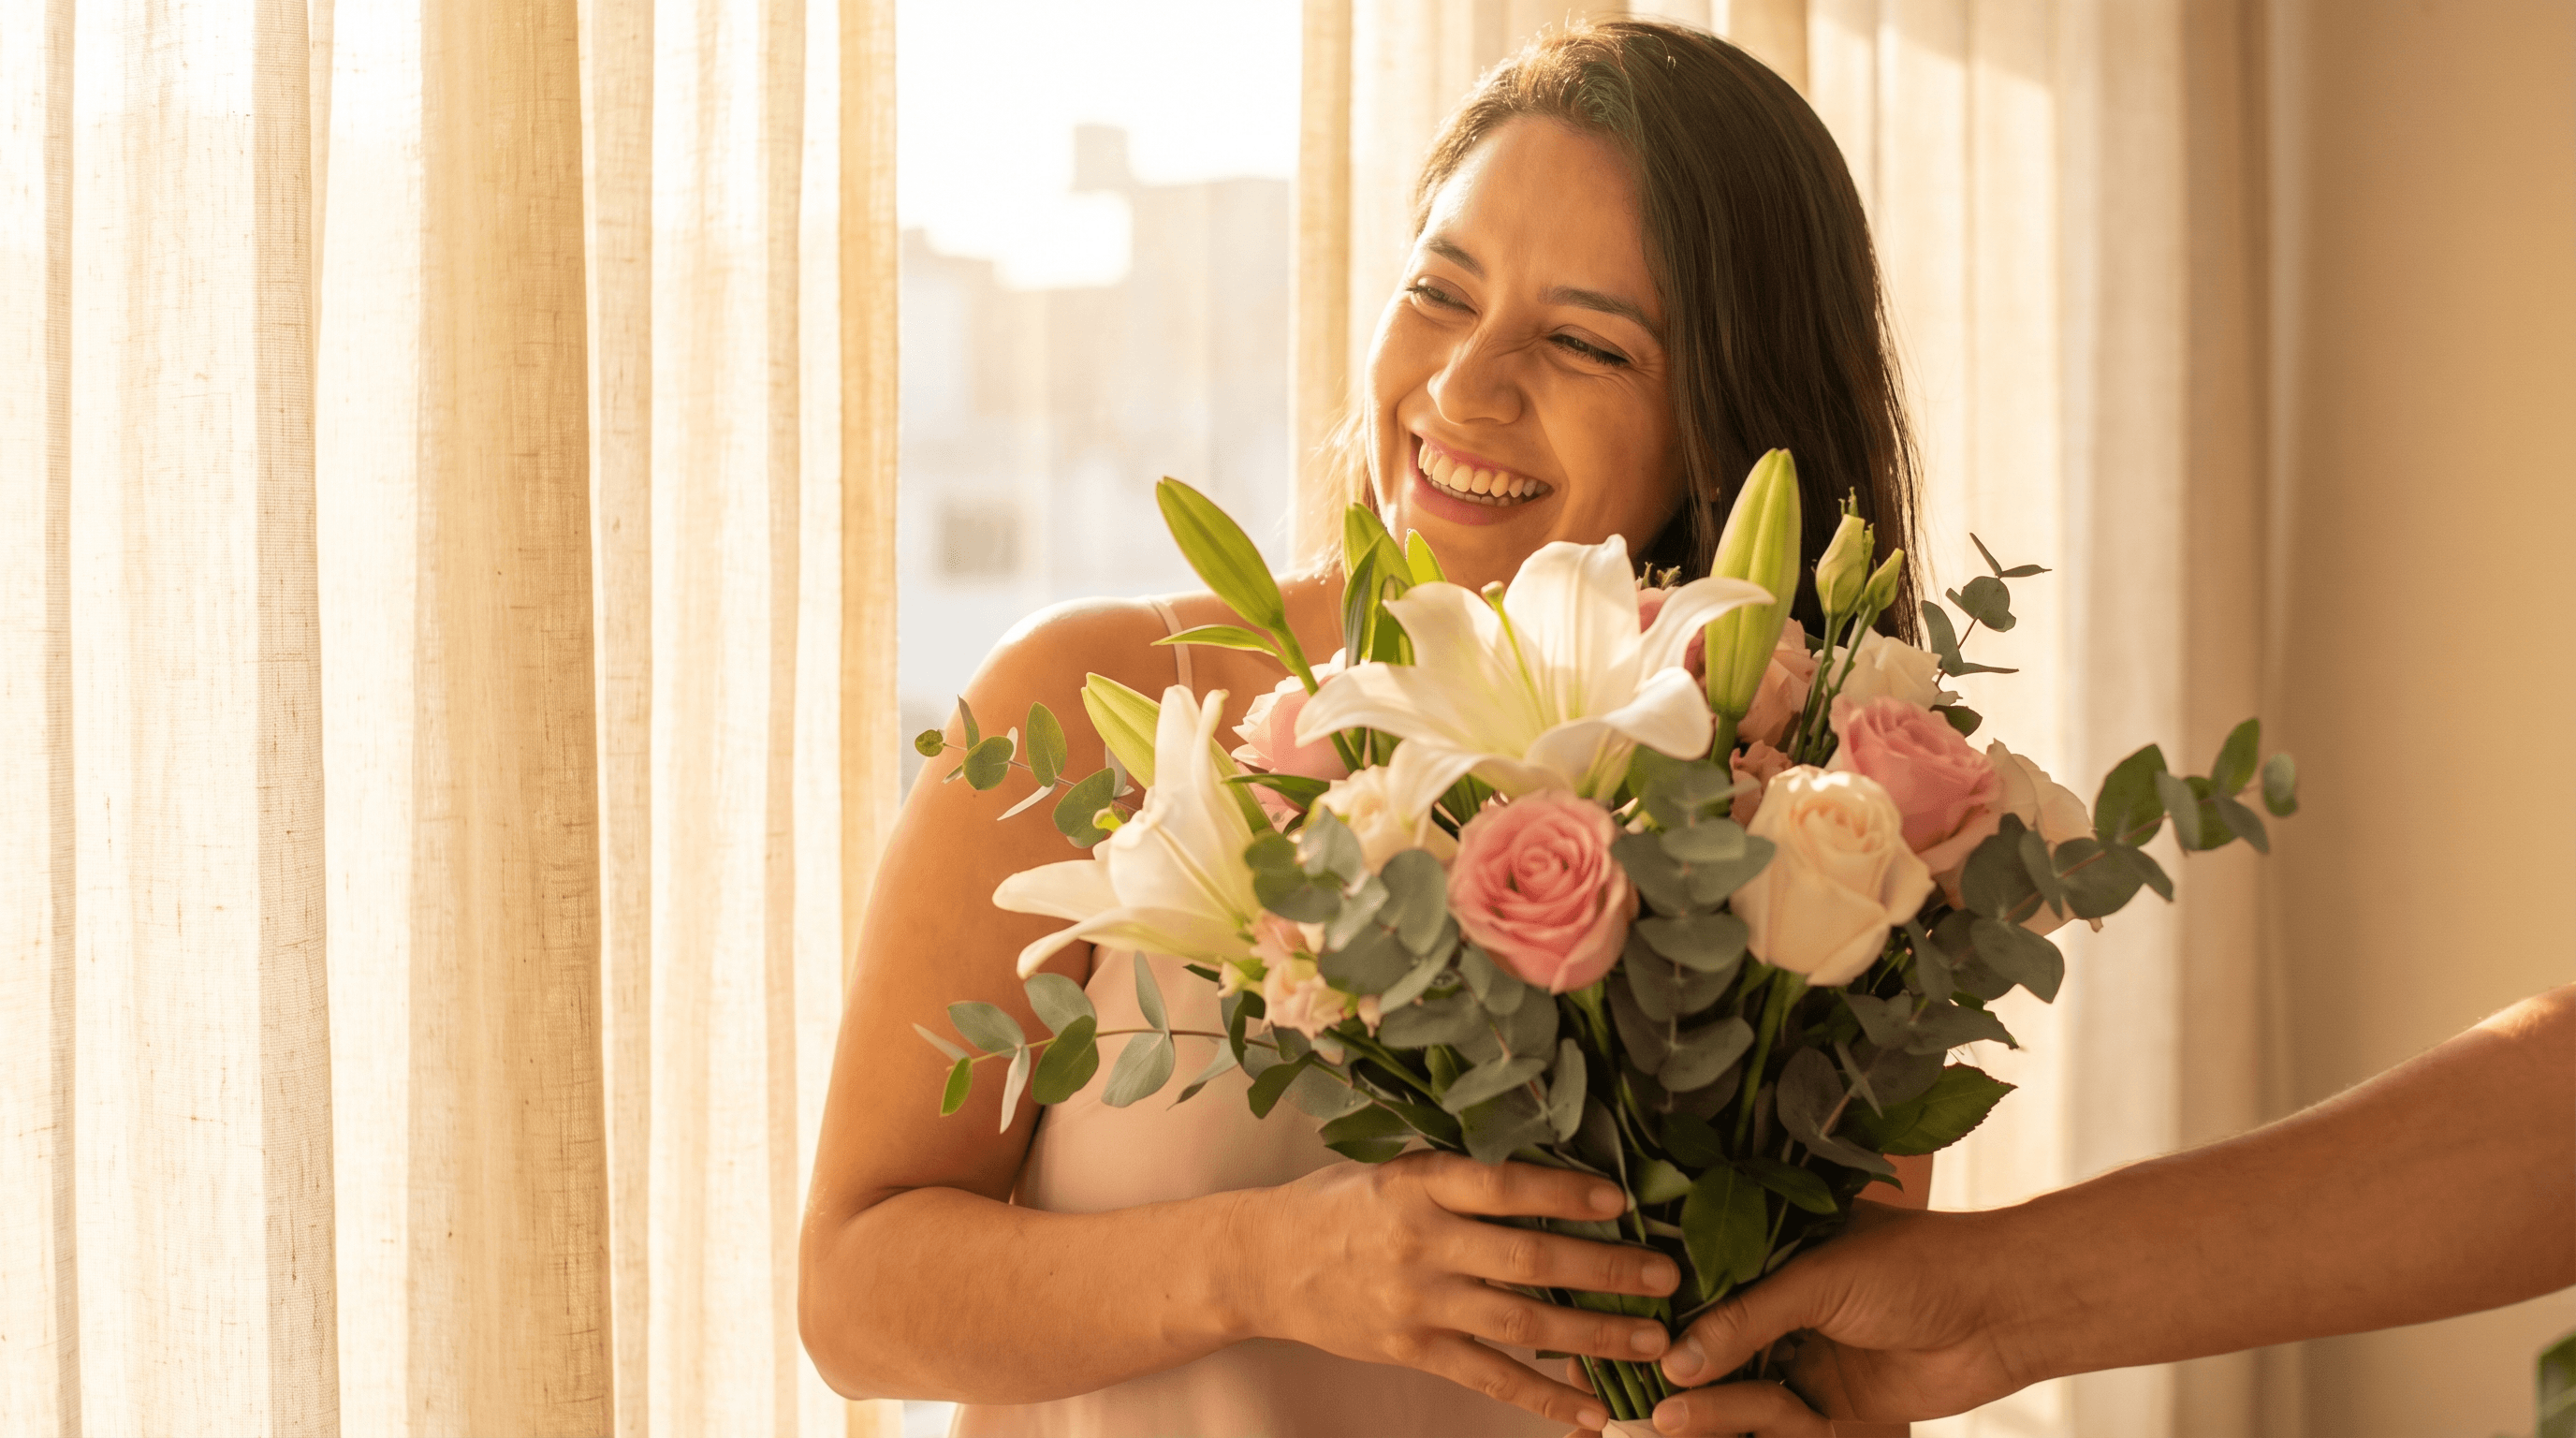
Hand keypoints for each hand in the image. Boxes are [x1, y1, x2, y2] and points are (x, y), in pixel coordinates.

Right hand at [1238, 1153, 1684, 1429]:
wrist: (1264, 1261)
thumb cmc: (1341, 1204)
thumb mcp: (1394, 1168)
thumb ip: (1462, 1175)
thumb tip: (1558, 1177)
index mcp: (1417, 1184)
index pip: (1500, 1186)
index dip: (1563, 1193)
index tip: (1620, 1199)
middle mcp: (1419, 1243)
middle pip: (1525, 1260)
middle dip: (1602, 1270)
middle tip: (1664, 1277)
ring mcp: (1416, 1303)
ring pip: (1519, 1324)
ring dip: (1593, 1336)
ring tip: (1652, 1342)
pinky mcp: (1413, 1349)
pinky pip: (1489, 1378)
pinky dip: (1544, 1398)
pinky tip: (1593, 1411)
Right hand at [1628, 1205, 2022, 1433]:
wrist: (2004, 1314)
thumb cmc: (1915, 1266)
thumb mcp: (1817, 1279)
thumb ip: (1744, 1320)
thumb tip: (1674, 1366)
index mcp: (1765, 1249)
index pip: (1691, 1283)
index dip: (1648, 1315)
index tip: (1603, 1340)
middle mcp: (1775, 1303)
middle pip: (1703, 1348)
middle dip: (1666, 1378)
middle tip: (1623, 1405)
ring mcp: (1799, 1354)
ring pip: (1731, 1393)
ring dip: (1703, 1412)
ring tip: (1664, 1424)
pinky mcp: (1826, 1405)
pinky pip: (1772, 1423)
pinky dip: (1748, 1426)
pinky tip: (1708, 1425)